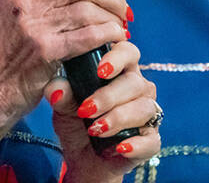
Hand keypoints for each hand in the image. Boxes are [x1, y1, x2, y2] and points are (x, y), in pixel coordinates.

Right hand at [0, 0, 129, 125]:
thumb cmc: (9, 52)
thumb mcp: (14, 12)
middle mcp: (24, 1)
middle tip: (122, 8)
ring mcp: (34, 25)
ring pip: (90, 10)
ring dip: (113, 18)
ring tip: (120, 26)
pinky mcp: (46, 50)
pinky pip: (89, 36)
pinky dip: (108, 34)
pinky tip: (115, 38)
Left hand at [45, 40, 160, 181]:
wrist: (82, 157)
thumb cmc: (76, 122)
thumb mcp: (62, 107)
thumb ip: (61, 94)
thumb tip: (57, 88)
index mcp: (120, 70)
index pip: (127, 51)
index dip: (117, 57)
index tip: (100, 70)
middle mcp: (139, 88)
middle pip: (135, 82)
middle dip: (109, 96)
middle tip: (86, 110)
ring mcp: (148, 114)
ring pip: (144, 108)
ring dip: (118, 118)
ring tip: (95, 129)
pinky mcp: (151, 141)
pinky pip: (151, 140)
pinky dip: (136, 144)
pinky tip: (119, 147)